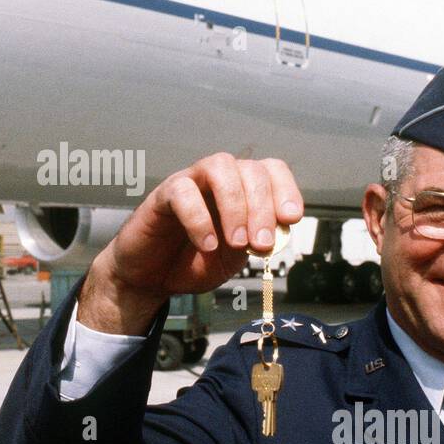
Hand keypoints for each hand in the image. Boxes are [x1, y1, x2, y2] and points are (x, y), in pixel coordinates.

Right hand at [80, 154, 302, 334]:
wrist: (153, 277)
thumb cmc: (196, 261)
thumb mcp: (235, 257)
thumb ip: (254, 243)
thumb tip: (274, 234)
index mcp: (243, 190)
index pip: (271, 170)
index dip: (286, 189)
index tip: (290, 220)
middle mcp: (219, 179)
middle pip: (250, 169)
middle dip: (262, 208)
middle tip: (262, 244)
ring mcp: (191, 181)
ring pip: (219, 166)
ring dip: (235, 206)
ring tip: (236, 243)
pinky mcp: (163, 194)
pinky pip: (183, 192)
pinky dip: (200, 219)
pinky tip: (207, 245)